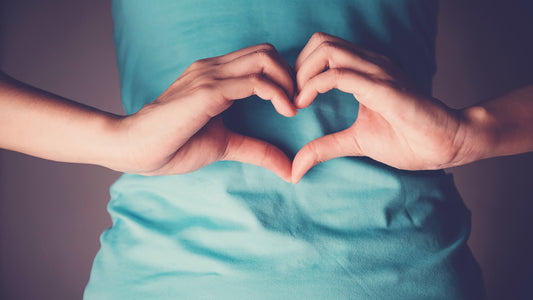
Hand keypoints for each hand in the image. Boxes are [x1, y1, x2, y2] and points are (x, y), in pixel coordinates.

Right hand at [116, 43, 296, 180]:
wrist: (134, 148)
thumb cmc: (172, 145)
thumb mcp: (224, 145)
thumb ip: (256, 150)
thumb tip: (288, 169)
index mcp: (215, 76)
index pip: (260, 58)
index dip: (283, 76)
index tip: (294, 104)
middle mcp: (214, 68)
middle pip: (267, 51)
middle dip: (291, 75)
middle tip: (298, 102)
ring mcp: (210, 76)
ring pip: (265, 59)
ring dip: (289, 81)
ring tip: (294, 108)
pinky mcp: (208, 92)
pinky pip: (255, 82)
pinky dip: (278, 93)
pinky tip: (286, 112)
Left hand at [291, 32, 465, 182]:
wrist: (446, 144)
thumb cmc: (408, 139)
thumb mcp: (355, 142)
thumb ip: (324, 148)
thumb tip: (296, 169)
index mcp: (365, 70)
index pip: (323, 49)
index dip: (300, 70)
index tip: (293, 99)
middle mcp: (370, 63)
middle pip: (320, 41)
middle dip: (297, 67)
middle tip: (292, 96)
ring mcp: (377, 71)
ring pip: (326, 50)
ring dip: (302, 73)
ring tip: (298, 100)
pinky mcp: (382, 87)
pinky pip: (339, 74)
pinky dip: (314, 86)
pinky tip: (305, 104)